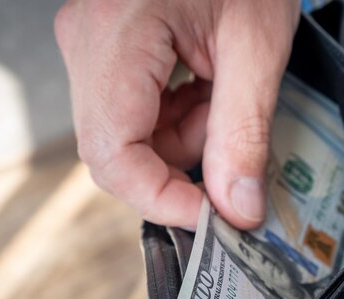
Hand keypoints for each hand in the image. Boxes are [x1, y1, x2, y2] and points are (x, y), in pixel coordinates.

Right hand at [55, 0, 299, 228]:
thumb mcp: (256, 50)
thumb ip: (243, 135)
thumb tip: (236, 208)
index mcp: (115, 36)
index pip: (112, 154)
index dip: (162, 198)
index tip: (212, 216)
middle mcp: (87, 43)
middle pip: (120, 150)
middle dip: (183, 159)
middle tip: (232, 135)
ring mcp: (93, 48)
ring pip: (131, 136)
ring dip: (188, 136)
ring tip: (225, 93)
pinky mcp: (109, 54)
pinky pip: (137, 114)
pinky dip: (181, 117)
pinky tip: (208, 85)